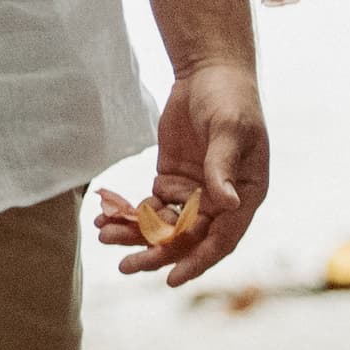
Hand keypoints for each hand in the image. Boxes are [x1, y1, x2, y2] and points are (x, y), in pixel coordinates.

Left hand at [96, 57, 266, 284]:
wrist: (209, 71)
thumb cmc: (230, 98)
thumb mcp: (230, 129)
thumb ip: (223, 166)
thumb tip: (228, 204)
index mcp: (244, 195)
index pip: (222, 239)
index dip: (198, 260)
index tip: (173, 279)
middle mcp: (220, 202)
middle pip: (188, 239)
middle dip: (157, 253)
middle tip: (126, 265)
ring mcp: (193, 193)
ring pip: (165, 227)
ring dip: (136, 235)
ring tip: (105, 237)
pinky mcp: (171, 180)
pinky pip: (150, 207)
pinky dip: (129, 215)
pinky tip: (105, 218)